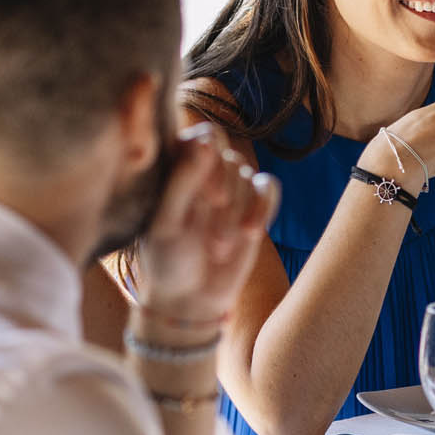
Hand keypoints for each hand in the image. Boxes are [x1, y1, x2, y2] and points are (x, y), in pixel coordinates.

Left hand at [133, 126, 279, 335]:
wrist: (190, 297)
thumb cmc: (166, 259)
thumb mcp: (166, 224)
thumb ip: (182, 181)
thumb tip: (205, 141)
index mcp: (174, 166)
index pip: (201, 137)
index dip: (210, 161)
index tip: (208, 198)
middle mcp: (202, 169)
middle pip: (228, 156)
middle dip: (225, 194)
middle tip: (212, 235)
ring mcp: (229, 185)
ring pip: (247, 176)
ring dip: (237, 214)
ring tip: (219, 248)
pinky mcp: (252, 203)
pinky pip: (268, 188)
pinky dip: (262, 209)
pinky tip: (250, 233)